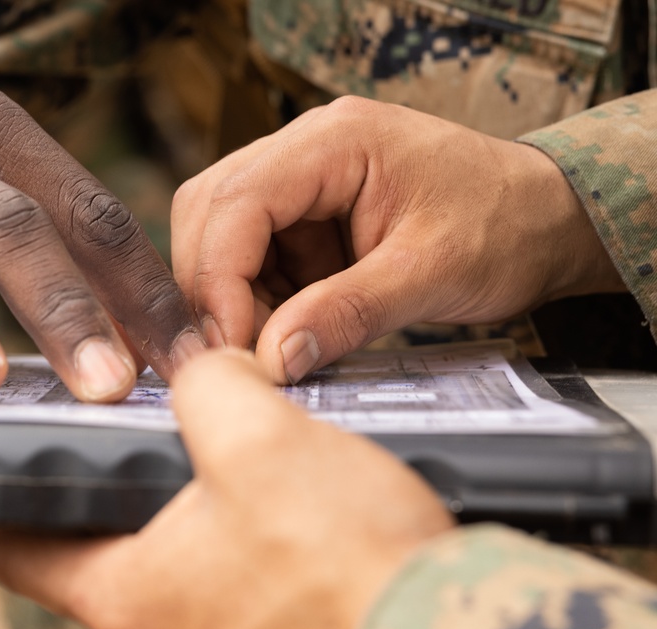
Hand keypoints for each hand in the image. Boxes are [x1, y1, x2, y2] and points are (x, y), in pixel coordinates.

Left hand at [0, 349, 453, 628]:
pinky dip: (213, 527)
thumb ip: (211, 388)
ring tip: (166, 437)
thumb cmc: (352, 565)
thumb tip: (204, 371)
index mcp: (130, 594)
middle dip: (79, 488)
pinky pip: (219, 577)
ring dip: (155, 503)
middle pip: (86, 550)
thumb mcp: (264, 444)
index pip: (12, 545)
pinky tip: (249, 484)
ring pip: (158, 561)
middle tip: (76, 425)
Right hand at [172, 96, 625, 383]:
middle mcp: (307, 149)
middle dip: (214, 287)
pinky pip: (256, 257)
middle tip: (238, 353)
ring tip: (271, 347)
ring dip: (234, 298)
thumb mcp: (429, 273)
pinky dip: (258, 301)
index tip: (229, 346)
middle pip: (211, 211)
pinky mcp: (308, 215)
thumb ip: (345, 313)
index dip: (218, 278)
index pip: (237, 201)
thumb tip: (273, 360)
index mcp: (335, 141)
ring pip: (223, 236)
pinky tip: (288, 331)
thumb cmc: (505, 226)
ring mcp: (304, 180)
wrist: (545, 221)